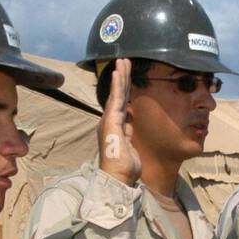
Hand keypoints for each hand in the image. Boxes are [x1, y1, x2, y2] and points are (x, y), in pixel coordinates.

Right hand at [98, 58, 141, 186]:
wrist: (118, 177)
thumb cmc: (124, 167)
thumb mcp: (130, 147)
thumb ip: (128, 135)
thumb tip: (129, 127)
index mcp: (115, 126)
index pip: (121, 103)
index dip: (124, 88)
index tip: (126, 76)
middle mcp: (110, 121)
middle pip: (118, 94)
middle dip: (122, 77)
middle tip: (124, 61)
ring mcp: (109, 120)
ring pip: (117, 93)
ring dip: (120, 76)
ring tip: (123, 61)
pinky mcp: (111, 121)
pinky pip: (115, 100)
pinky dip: (117, 86)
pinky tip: (118, 73)